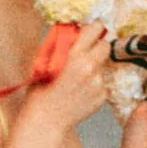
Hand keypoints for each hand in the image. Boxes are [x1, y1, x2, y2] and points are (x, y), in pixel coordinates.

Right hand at [21, 21, 111, 139]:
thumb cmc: (40, 90)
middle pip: (106, 45)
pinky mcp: (102, 96)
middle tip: (86, 52)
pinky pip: (102, 82)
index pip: (95, 29)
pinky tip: (79, 91)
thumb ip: (62, 45)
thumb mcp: (45, 61)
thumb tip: (74, 31)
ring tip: (77, 78)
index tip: (91, 30)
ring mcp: (98, 83)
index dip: (94, 28)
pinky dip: (94, 84)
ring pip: (103, 66)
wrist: (46, 119)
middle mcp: (90, 67)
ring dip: (94, 67)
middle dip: (98, 46)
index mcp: (75, 55)